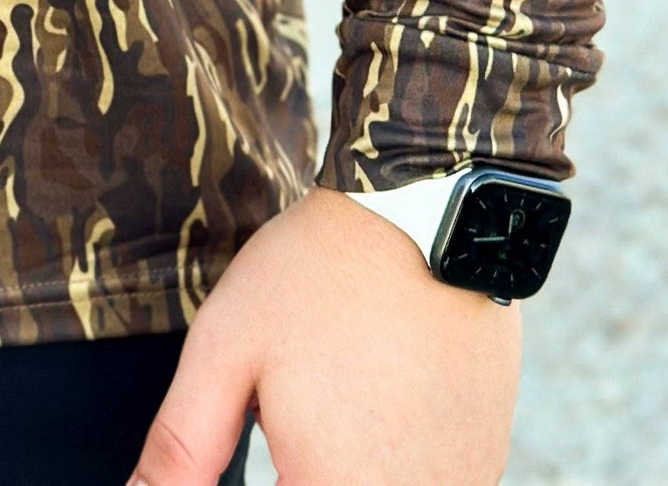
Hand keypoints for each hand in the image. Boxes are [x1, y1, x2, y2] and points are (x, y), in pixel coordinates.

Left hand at [131, 188, 519, 485]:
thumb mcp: (224, 351)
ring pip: (375, 485)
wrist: (427, 210)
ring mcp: (457, 485)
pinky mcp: (485, 461)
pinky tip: (373, 393)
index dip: (264, 475)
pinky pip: (425, 479)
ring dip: (339, 462)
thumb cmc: (316, 274)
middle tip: (287, 409)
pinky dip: (387, 457)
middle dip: (292, 468)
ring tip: (331, 387)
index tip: (262, 436)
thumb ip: (182, 446)